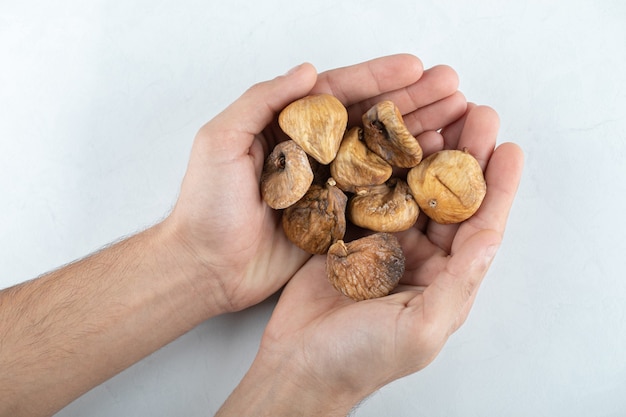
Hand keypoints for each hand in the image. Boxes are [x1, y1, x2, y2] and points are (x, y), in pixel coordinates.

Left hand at [165, 54, 466, 312]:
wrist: (205, 267)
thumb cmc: (205, 206)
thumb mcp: (219, 141)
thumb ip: (261, 101)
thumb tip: (308, 70)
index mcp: (288, 126)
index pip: (339, 93)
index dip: (378, 77)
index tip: (416, 67)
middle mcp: (314, 151)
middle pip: (370, 119)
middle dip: (412, 101)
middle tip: (453, 89)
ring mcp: (329, 185)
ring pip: (381, 153)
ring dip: (419, 134)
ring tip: (456, 118)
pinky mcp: (337, 217)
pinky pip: (378, 194)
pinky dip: (408, 179)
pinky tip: (435, 164)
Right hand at [247, 104, 523, 410]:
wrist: (298, 364)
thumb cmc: (360, 359)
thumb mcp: (419, 329)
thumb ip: (457, 284)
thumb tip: (492, 240)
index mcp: (445, 280)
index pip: (480, 227)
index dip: (499, 188)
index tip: (510, 148)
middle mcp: (421, 258)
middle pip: (449, 198)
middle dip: (465, 156)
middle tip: (475, 113)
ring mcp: (385, 243)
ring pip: (412, 189)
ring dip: (425, 153)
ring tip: (436, 114)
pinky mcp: (351, 234)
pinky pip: (371, 193)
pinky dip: (381, 166)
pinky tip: (387, 139)